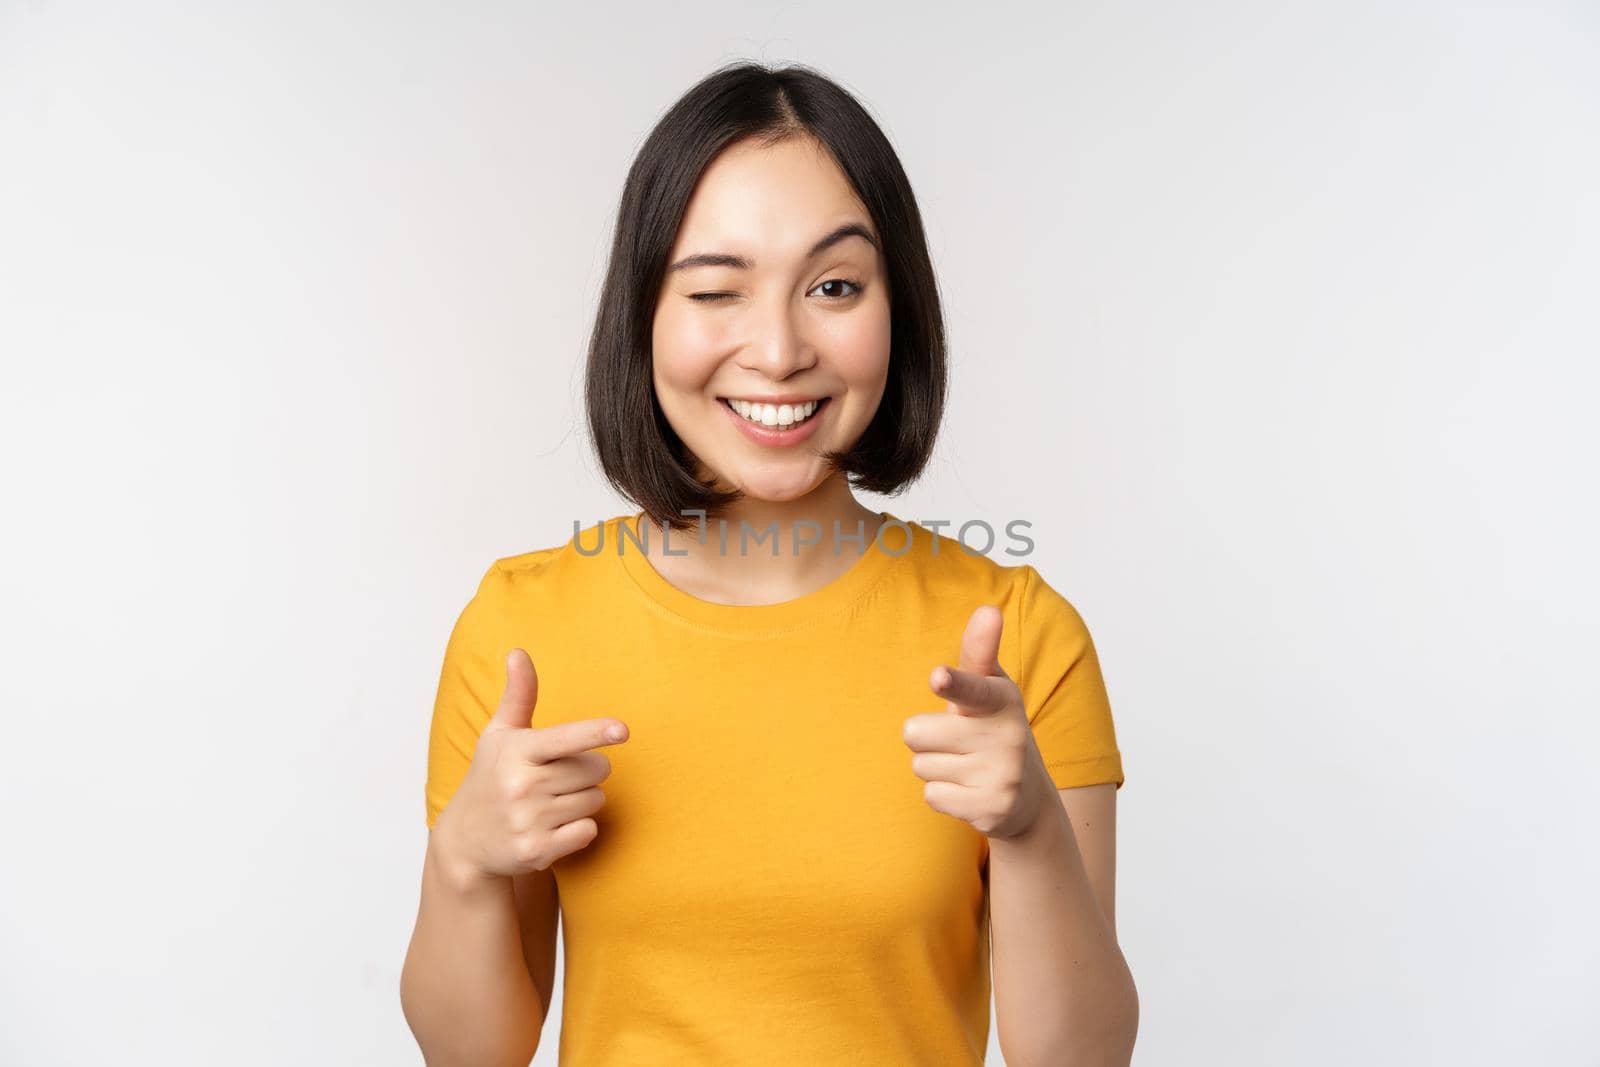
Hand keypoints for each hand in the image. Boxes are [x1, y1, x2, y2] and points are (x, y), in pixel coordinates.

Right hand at [433, 648, 628, 887]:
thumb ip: (518, 696)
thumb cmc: (490, 777)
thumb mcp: (499, 736)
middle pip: (595, 769)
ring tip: (551, 803)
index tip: (621, 730)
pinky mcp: (537, 851)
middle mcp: (521, 785)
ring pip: (595, 800)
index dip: (596, 732)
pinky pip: (588, 831)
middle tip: (557, 778)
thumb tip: (518, 652)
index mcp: (516, 751)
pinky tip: (553, 827)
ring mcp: (528, 821)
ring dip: (583, 800)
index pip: (565, 738)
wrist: (464, 842)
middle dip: (587, 771)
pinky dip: (579, 829)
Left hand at [902, 604, 1053, 840]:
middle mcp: (1007, 736)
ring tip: (968, 767)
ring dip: (937, 768)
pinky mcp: (990, 810)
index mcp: (1001, 699)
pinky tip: (970, 792)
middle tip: (958, 743)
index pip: (971, 687)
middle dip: (926, 739)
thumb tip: (988, 608)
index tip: (939, 676)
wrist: (1029, 798)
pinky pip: (932, 796)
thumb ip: (979, 651)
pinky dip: (944, 796)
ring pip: (921, 766)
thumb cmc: (994, 727)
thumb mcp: (990, 689)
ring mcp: (1002, 775)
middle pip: (915, 732)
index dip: (953, 682)